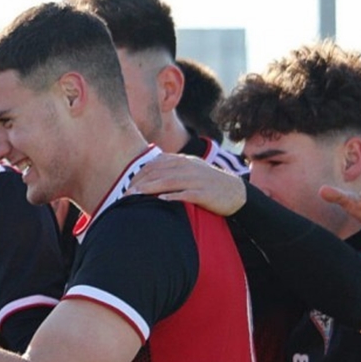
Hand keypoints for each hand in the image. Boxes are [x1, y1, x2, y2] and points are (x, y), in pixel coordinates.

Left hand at [128, 153, 245, 215]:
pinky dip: (173, 197)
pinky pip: (187, 194)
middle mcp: (188, 167)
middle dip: (140, 182)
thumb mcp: (191, 170)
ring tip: (135, 196)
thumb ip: (172, 169)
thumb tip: (150, 172)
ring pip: (169, 181)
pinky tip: (161, 201)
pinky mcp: (205, 193)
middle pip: (159, 172)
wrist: (235, 192)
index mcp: (183, 161)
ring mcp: (197, 179)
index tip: (126, 185)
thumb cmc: (209, 183)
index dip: (139, 174)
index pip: (156, 164)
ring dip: (150, 189)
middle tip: (125, 194)